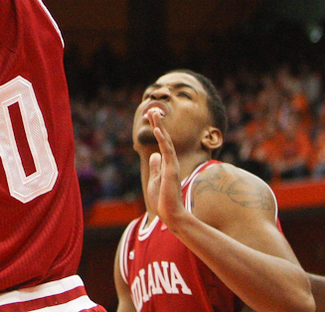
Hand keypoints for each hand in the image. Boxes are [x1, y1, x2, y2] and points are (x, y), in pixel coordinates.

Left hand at [147, 109, 187, 229]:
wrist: (170, 215)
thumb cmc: (162, 201)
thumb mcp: (155, 180)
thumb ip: (155, 167)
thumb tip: (154, 155)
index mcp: (166, 164)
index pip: (162, 143)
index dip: (158, 129)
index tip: (152, 117)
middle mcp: (170, 162)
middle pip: (164, 139)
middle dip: (158, 124)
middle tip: (152, 110)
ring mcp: (171, 166)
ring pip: (166, 142)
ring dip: (159, 127)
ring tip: (154, 113)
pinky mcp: (171, 170)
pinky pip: (167, 151)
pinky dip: (162, 139)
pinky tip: (158, 129)